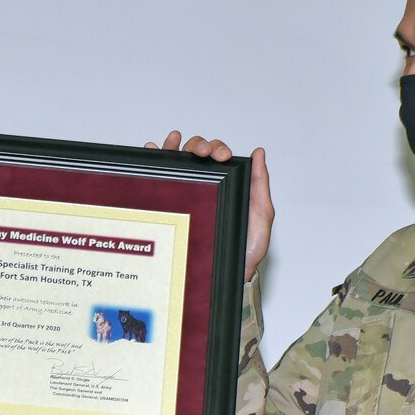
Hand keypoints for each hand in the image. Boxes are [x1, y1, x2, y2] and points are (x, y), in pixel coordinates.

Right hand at [146, 131, 271, 280]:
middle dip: (199, 145)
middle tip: (204, 154)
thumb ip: (260, 183)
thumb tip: (259, 153)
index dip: (217, 148)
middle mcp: (204, 186)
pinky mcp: (171, 208)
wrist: (228, 274)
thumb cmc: (245, 248)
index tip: (221, 156)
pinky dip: (153, 161)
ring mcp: (186, 195)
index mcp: (225, 184)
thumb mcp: (260, 214)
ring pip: (176, 162)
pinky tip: (154, 151)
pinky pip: (158, 181)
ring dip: (175, 147)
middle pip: (195, 154)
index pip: (216, 156)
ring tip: (176, 141)